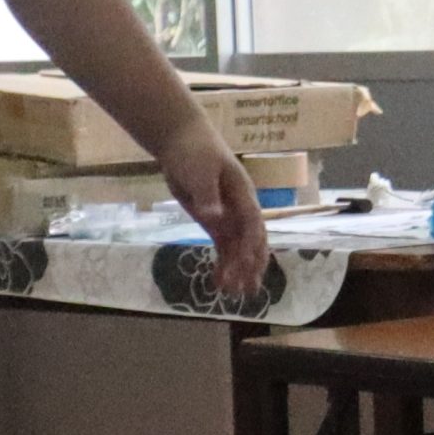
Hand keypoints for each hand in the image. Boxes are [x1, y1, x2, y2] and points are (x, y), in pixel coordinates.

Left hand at [160, 125, 270, 299]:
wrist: (181, 140)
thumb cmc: (195, 150)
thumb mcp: (200, 170)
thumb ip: (207, 195)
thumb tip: (213, 216)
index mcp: (243, 194)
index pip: (252, 224)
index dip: (250, 246)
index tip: (245, 265)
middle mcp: (240, 209)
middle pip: (251, 241)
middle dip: (250, 265)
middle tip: (248, 290)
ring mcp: (227, 216)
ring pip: (237, 248)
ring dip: (237, 270)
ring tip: (234, 294)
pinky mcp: (213, 222)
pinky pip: (222, 246)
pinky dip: (222, 263)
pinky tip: (218, 282)